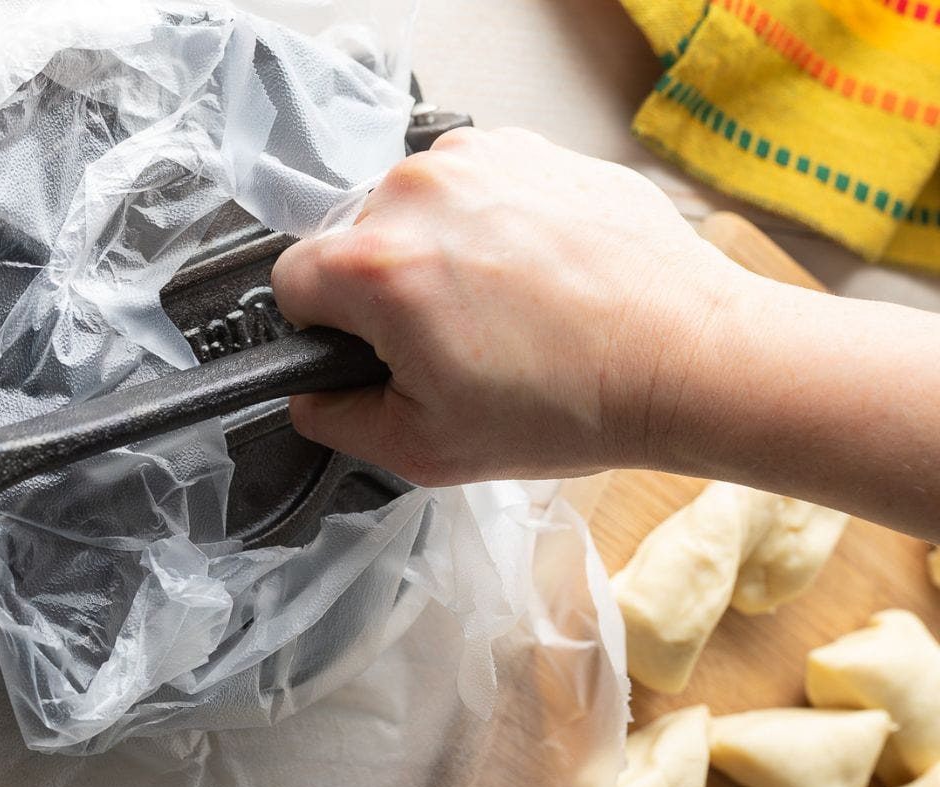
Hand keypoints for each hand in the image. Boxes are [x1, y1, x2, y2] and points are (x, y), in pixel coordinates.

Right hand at [271, 127, 752, 484]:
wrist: (687, 356)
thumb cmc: (574, 401)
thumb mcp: (426, 448)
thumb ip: (337, 420)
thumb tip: (312, 394)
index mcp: (378, 266)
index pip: (289, 282)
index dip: (324, 329)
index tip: (372, 349)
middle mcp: (417, 192)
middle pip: (352, 242)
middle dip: (385, 291)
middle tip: (454, 341)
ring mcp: (478, 158)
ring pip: (412, 210)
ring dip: (436, 251)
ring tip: (504, 307)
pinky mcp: (527, 147)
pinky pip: (470, 185)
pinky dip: (486, 222)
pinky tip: (533, 272)